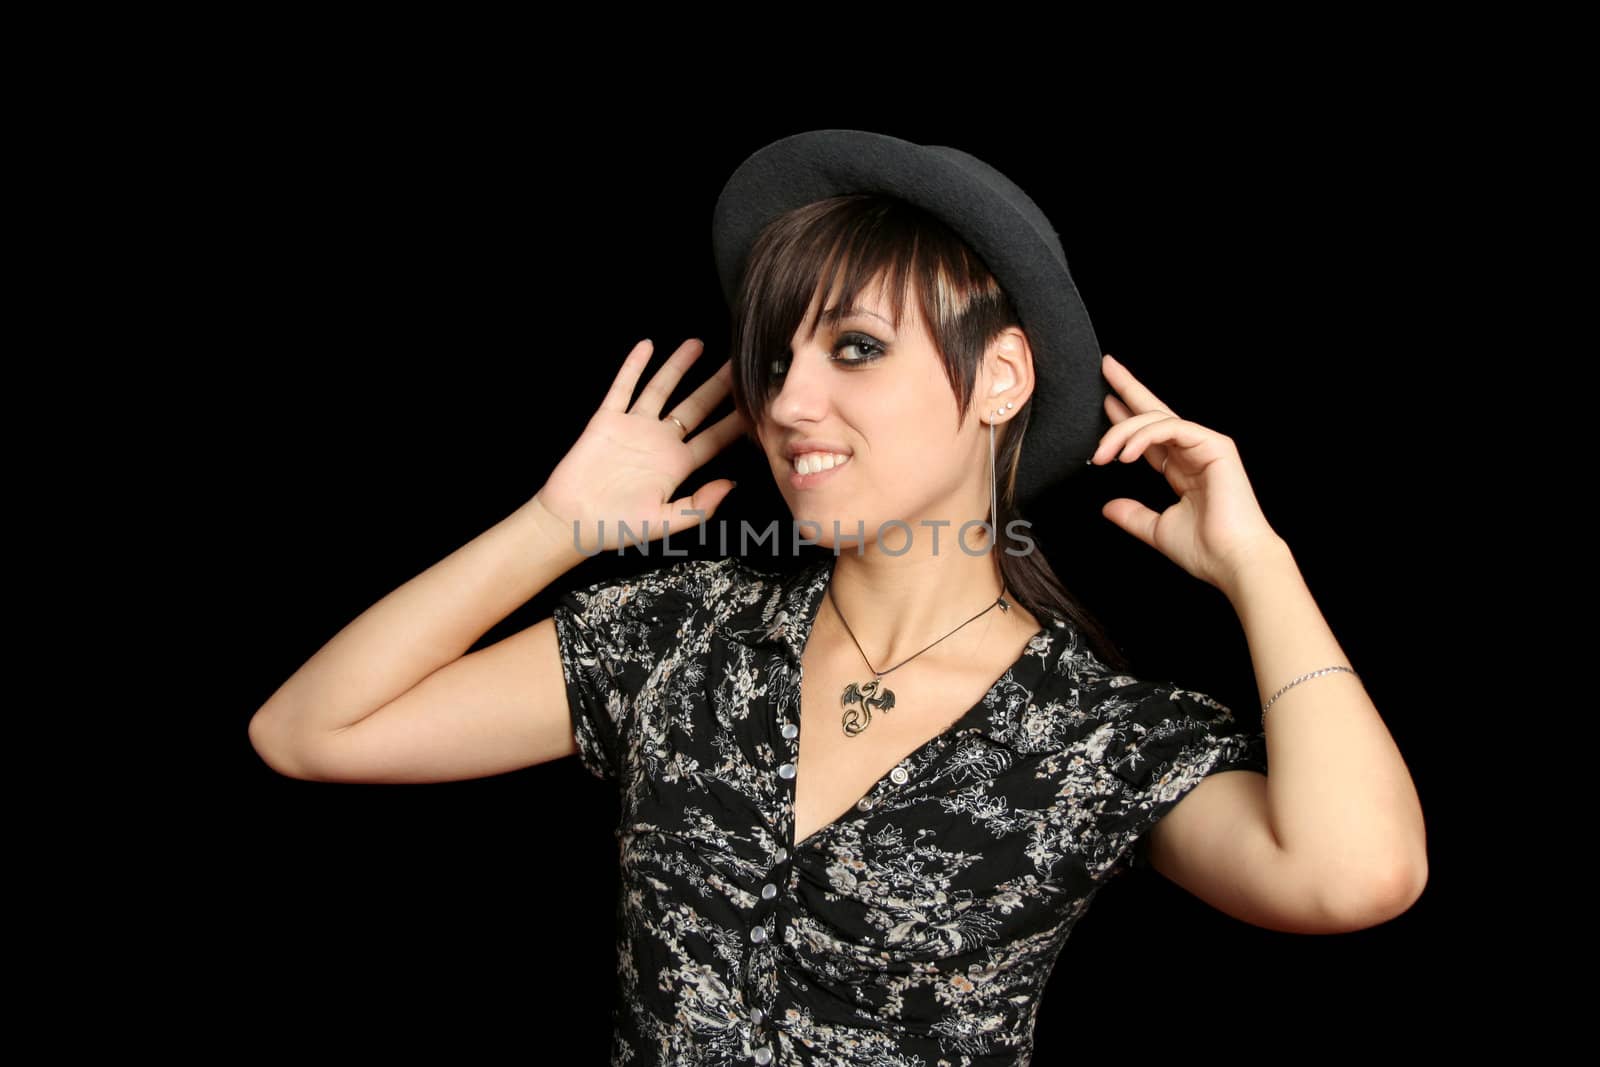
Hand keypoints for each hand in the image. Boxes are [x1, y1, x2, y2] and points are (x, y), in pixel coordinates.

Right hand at [533, 338, 748, 554]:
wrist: (572, 520)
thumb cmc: (616, 527)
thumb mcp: (665, 522)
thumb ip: (698, 505)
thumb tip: (730, 485)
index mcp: (677, 465)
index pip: (714, 438)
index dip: (735, 421)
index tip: (755, 402)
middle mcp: (659, 441)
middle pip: (696, 406)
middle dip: (717, 385)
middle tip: (738, 363)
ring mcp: (633, 428)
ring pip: (661, 389)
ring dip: (678, 366)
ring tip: (699, 343)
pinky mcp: (607, 420)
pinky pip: (622, 388)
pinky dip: (633, 366)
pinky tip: (646, 346)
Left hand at [1087, 353, 1284, 591]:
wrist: (1232, 561)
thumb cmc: (1205, 549)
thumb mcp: (1157, 529)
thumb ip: (1133, 515)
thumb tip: (1107, 507)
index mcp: (1182, 469)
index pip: (1149, 436)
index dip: (1126, 419)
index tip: (1105, 402)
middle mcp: (1193, 452)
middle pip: (1155, 412)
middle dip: (1129, 387)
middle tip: (1106, 366)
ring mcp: (1206, 445)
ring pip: (1157, 420)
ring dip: (1123, 432)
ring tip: (1102, 453)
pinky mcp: (1215, 445)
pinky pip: (1172, 428)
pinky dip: (1145, 437)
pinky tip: (1126, 454)